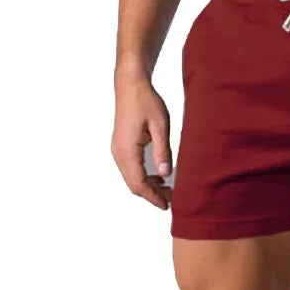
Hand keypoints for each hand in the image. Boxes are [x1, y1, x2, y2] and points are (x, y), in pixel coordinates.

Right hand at [111, 76, 172, 209]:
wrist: (130, 84)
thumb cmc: (145, 101)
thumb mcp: (160, 126)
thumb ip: (163, 151)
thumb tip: (165, 174)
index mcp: (127, 150)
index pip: (139, 183)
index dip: (153, 197)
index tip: (167, 205)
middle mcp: (119, 153)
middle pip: (133, 184)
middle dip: (152, 195)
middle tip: (172, 198)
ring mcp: (117, 150)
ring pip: (131, 178)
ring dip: (148, 186)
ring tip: (168, 189)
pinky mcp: (121, 146)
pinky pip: (130, 169)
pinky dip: (143, 177)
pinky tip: (158, 176)